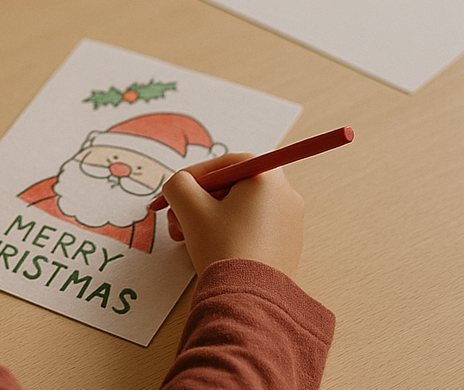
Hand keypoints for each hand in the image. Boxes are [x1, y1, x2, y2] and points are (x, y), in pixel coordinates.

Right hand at [159, 153, 304, 277]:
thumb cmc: (223, 246)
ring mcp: (290, 219)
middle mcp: (285, 192)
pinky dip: (229, 230)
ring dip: (208, 217)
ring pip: (239, 207)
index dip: (191, 177)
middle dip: (198, 201)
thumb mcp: (190, 207)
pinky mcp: (288, 243)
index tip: (173, 192)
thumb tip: (178, 184)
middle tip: (177, 219)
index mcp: (267, 175)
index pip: (222, 164)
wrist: (250, 300)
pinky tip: (210, 247)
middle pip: (230, 185)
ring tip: (187, 237)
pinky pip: (252, 225)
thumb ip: (178, 184)